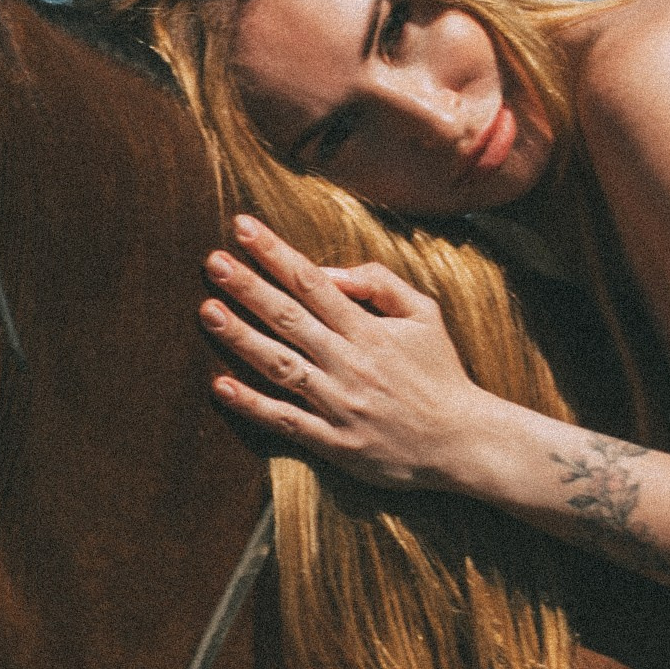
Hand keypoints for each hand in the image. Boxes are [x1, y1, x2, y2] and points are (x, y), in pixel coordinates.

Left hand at [200, 216, 487, 488]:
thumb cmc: (440, 373)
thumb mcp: (425, 314)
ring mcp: (338, 403)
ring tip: (207, 310)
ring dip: (241, 338)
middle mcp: (348, 362)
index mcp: (368, 329)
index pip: (312, 282)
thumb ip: (381, 284)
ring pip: (280, 365)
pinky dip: (252, 404)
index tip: (243, 227)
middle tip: (212, 261)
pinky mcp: (333, 442)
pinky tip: (221, 385)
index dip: (275, 253)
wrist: (461, 442)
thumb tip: (332, 272)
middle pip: (289, 317)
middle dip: (248, 287)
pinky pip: (286, 420)